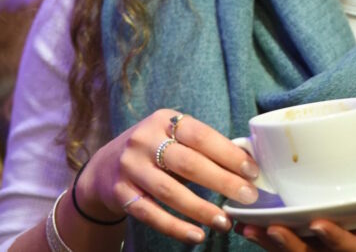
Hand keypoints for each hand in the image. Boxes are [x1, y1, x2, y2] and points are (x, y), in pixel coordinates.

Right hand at [73, 109, 260, 243]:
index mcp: (164, 120)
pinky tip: (197, 235)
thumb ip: (201, 146)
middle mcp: (145, 140)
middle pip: (189, 164)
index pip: (201, 135)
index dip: (228, 154)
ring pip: (170, 191)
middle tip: (248, 197)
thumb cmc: (154, 150)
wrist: (104, 168)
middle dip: (223, 182)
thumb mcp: (172, 136)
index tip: (252, 171)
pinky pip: (151, 214)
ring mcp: (130, 167)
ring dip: (201, 209)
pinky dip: (176, 227)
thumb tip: (245, 162)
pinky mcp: (120, 194)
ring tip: (225, 221)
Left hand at [236, 177, 355, 251]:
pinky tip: (246, 225)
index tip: (319, 222)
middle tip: (269, 226)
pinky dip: (267, 240)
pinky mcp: (314, 247)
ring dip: (269, 244)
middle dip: (290, 246)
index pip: (351, 251)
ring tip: (245, 226)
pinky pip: (288, 249)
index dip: (335, 240)